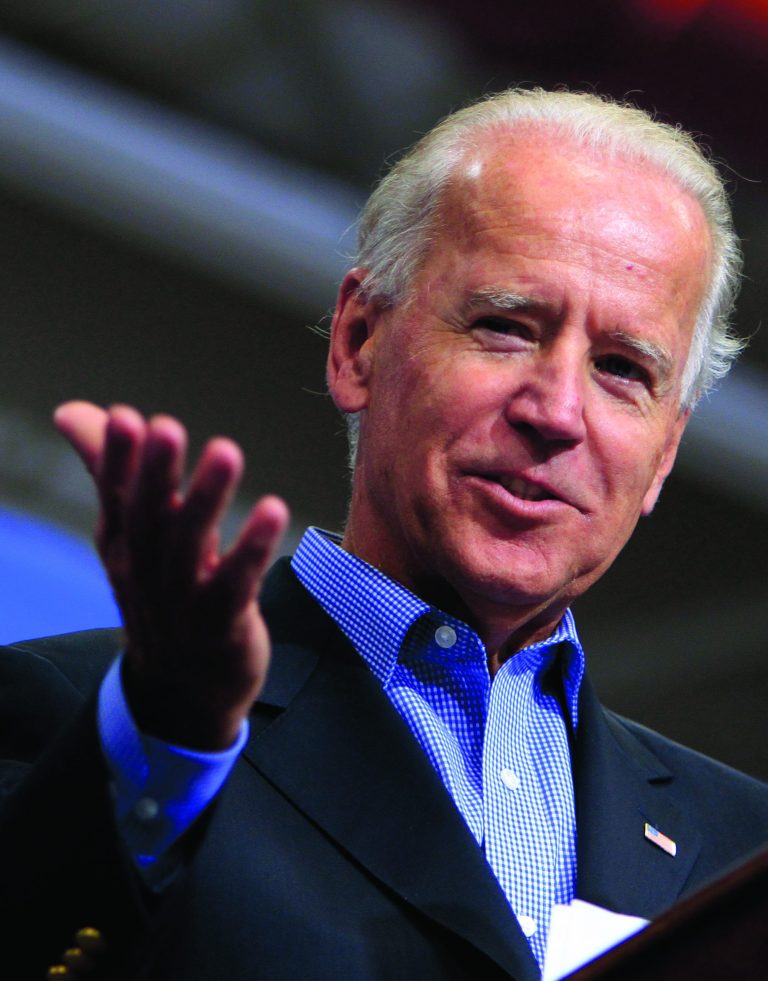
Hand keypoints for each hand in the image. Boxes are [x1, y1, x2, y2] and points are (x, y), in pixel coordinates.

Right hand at [54, 401, 288, 749]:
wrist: (183, 688)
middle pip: (149, 517)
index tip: (123, 418)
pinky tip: (274, 510)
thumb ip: (109, 469)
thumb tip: (74, 411)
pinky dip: (252, 548)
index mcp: (122, 541)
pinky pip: (237, 583)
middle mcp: (146, 568)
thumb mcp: (129, 532)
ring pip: (191, 546)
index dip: (117, 458)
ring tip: (226, 453)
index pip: (116, 495)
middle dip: (156, 472)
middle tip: (165, 427)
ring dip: (208, 498)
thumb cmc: (160, 591)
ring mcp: (184, 598)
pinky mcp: (224, 622)